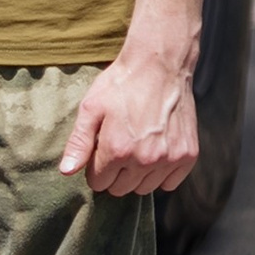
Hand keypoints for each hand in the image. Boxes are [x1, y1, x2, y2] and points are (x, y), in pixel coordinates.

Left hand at [60, 42, 201, 197]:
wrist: (160, 65)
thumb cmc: (122, 84)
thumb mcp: (91, 108)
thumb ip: (78, 143)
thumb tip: (66, 172)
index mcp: (118, 150)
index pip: (99, 183)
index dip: (96, 168)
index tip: (100, 150)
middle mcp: (145, 159)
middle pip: (121, 189)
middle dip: (114, 173)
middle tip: (118, 147)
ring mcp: (169, 158)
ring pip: (145, 189)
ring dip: (137, 175)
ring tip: (136, 148)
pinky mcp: (187, 155)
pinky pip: (170, 184)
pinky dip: (161, 174)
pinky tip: (155, 153)